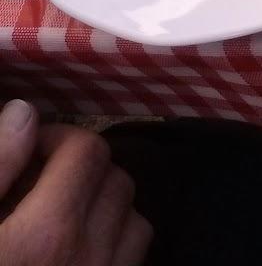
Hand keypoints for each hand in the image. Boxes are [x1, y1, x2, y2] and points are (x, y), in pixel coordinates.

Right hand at [0, 100, 151, 265]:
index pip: (87, 151)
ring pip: (135, 219)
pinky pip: (134, 256)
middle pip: (116, 180)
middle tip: (41, 184)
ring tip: (61, 217)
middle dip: (84, 169)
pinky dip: (117, 242)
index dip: (59, 139)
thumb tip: (25, 112)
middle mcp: (90, 255)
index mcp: (49, 232)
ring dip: (106, 206)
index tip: (31, 150)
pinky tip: (80, 250)